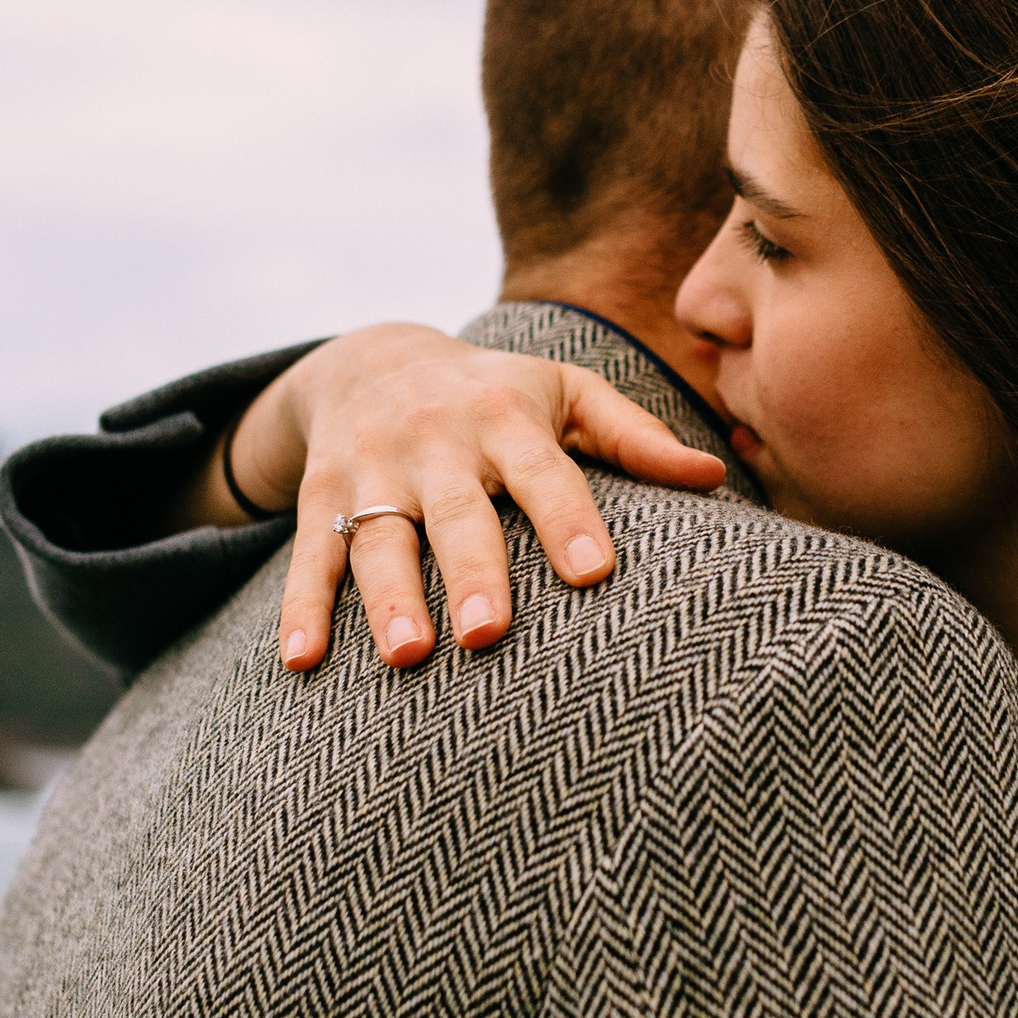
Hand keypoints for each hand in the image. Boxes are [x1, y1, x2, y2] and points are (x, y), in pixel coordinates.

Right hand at [236, 322, 727, 669]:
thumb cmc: (494, 391)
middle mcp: (434, 443)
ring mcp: (371, 472)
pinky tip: (301, 662)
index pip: (544, 471)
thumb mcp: (564, 392)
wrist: (369, 356)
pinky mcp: (318, 499)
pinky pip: (309, 558)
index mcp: (505, 417)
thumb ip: (633, 437)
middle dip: (472, 572)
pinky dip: (301, 609)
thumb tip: (716, 476)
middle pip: (456, 514)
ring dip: (388, 599)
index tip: (593, 572)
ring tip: (407, 655)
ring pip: (378, 541)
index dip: (567, 518)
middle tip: (488, 633)